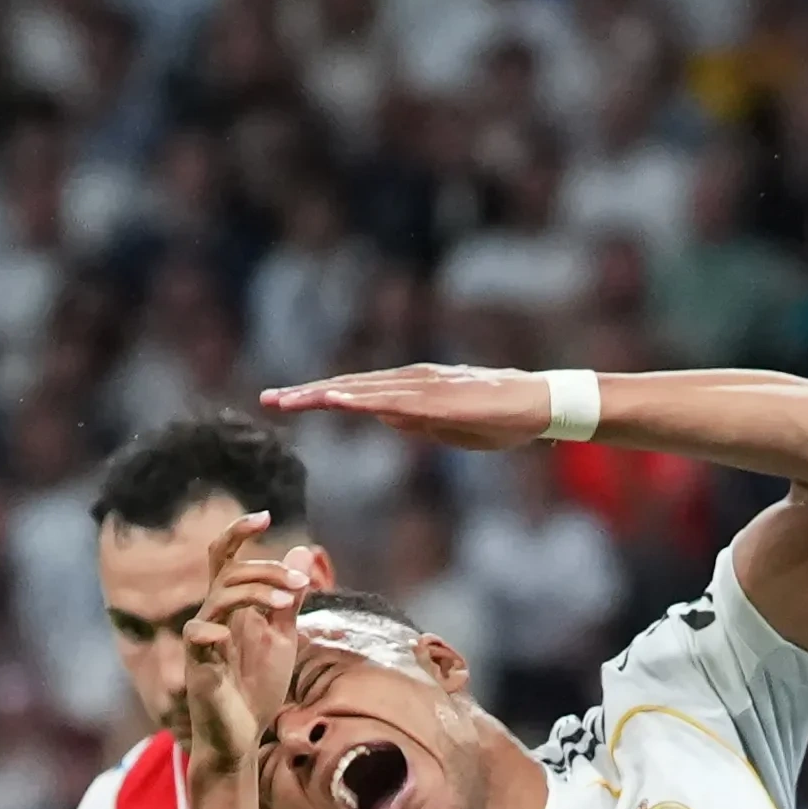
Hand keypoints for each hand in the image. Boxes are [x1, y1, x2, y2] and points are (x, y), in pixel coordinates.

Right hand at [178, 516, 311, 777]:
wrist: (242, 737)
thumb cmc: (255, 688)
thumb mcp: (281, 637)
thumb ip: (288, 599)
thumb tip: (300, 554)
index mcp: (230, 608)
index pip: (224, 558)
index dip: (237, 533)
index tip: (264, 516)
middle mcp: (212, 617)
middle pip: (229, 572)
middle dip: (267, 571)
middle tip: (300, 586)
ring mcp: (203, 641)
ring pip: (219, 597)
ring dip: (257, 593)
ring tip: (289, 603)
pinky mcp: (199, 667)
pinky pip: (198, 637)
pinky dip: (214, 632)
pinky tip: (231, 637)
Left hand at [263, 364, 566, 450]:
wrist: (539, 405)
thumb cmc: (500, 418)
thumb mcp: (447, 427)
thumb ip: (415, 421)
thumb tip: (385, 418)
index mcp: (411, 388)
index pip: (356, 391)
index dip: (318, 396)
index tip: (284, 402)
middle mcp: (411, 381)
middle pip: (350, 386)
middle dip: (307, 394)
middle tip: (267, 400)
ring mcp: (424, 388)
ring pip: (364, 391)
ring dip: (324, 394)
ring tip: (288, 400)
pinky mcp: (438, 400)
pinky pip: (392, 401)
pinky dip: (361, 400)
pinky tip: (336, 401)